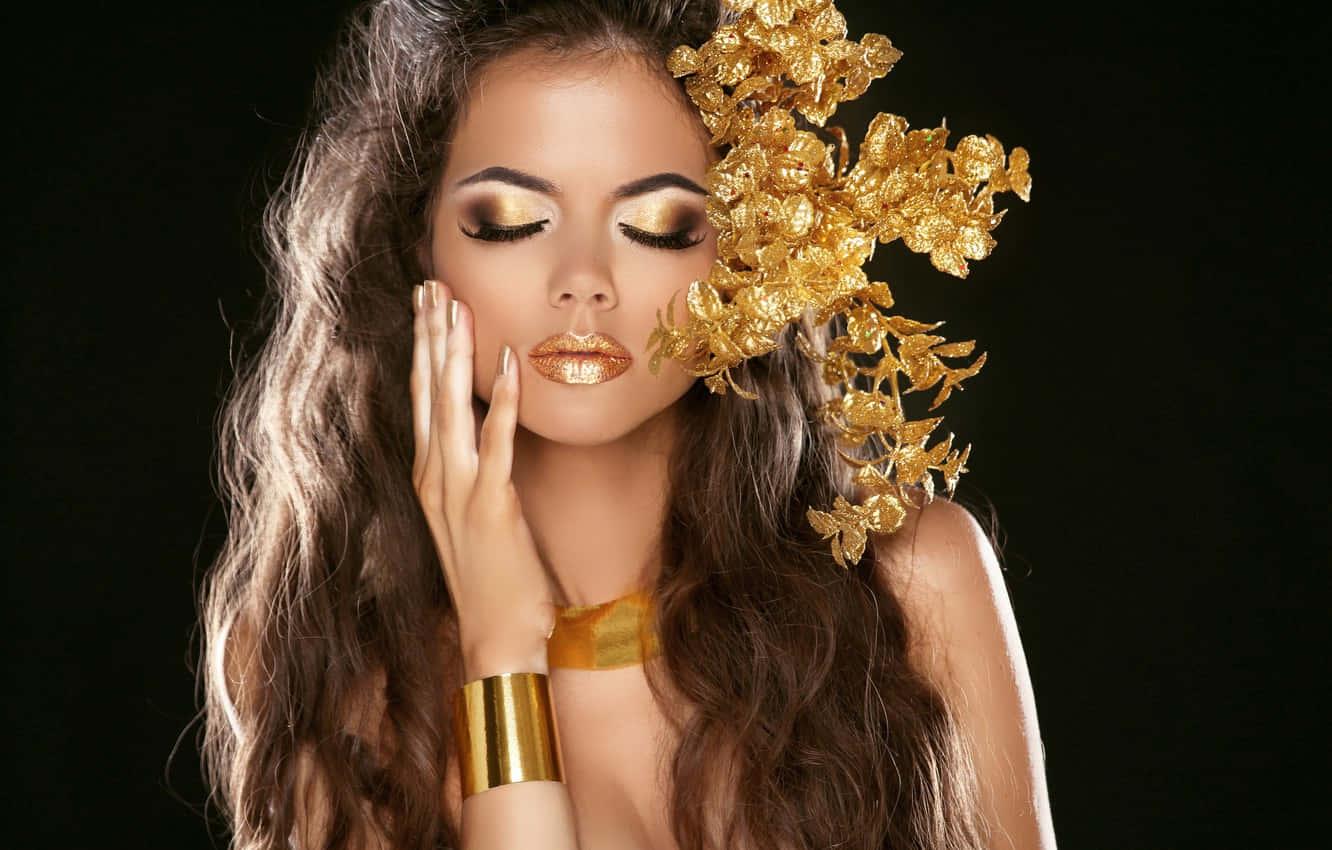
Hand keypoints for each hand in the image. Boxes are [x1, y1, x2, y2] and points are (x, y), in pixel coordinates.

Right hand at [410, 279, 554, 679]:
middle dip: (430, 335)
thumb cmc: (492, 582)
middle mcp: (436, 477)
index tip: (427, 305)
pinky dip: (503, 401)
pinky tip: (508, 363)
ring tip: (457, 305)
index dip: (423, 348)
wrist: (495, 638)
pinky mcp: (492, 506)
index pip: (422, 398)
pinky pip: (496, 443)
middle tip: (432, 284)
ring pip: (452, 407)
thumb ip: (473, 475)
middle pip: (428, 391)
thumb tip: (484, 435)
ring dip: (455, 353)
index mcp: (430, 477)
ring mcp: (460, 491)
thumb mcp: (473, 519)